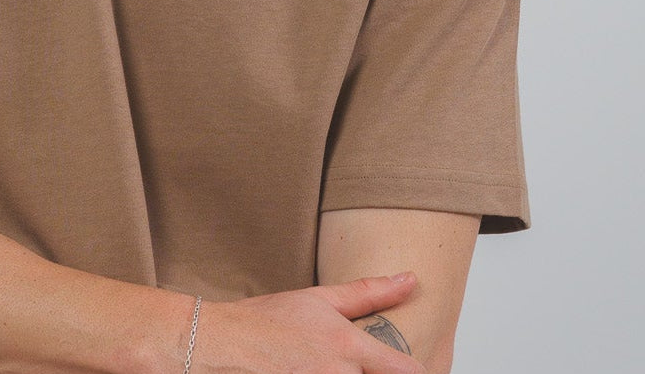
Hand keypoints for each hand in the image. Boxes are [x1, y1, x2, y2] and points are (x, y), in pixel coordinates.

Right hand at [193, 274, 425, 373]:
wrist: (224, 345)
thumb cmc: (269, 320)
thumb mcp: (319, 299)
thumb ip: (368, 293)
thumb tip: (409, 279)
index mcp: (347, 347)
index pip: (404, 370)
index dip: (416, 371)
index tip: (419, 367)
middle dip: (375, 372)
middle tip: (356, 360)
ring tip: (327, 363)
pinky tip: (312, 372)